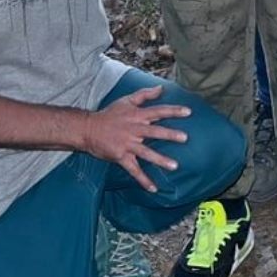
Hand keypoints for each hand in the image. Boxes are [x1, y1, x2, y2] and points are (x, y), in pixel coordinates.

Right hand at [73, 84, 192, 192]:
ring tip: (174, 166)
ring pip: (146, 153)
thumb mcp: (126, 100)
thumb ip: (144, 94)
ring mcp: (127, 144)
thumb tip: (161, 88)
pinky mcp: (121, 157)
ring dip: (160, 159)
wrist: (88, 129)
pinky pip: (134, 170)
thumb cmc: (109, 114)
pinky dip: (143, 180)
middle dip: (169, 135)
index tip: (188, 112)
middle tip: (185, 138)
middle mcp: (134, 129)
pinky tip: (153, 188)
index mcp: (137, 115)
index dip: (173, 111)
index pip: (158, 111)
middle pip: (154, 131)